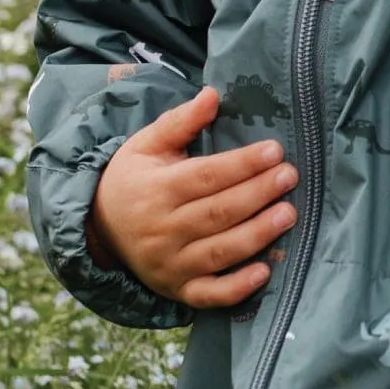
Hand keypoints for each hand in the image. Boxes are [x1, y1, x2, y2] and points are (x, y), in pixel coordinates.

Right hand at [87, 86, 297, 309]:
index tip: (274, 150)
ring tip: (289, 214)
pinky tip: (264, 272)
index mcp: (156, 190)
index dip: (242, 164)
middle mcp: (162, 230)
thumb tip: (212, 94)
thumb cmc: (133, 179)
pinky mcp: (179, 290)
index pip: (206, 176)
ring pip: (219, 252)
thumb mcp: (147, 145)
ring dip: (257, 235)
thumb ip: (180, 121)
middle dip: (257, 194)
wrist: (99, 228)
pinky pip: (210, 295)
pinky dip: (237, 288)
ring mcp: (171, 264)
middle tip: (290, 177)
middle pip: (217, 213)